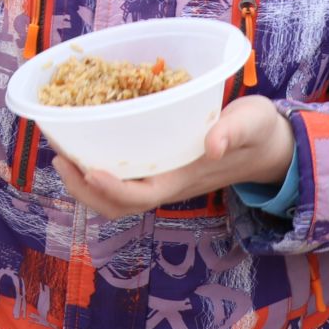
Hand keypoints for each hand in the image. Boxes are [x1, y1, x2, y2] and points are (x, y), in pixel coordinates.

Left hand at [54, 95, 294, 220]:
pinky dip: (96, 169)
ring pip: (115, 197)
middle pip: (118, 205)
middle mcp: (168, 184)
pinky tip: (82, 146)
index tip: (88, 169)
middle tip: (60, 159)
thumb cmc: (259, 132)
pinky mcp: (158, 169)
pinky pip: (122, 179)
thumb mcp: (252, 123)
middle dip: (85, 190)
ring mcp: (162, 179)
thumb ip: (234, 131)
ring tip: (61, 156)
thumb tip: (212, 145)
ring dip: (84, 183)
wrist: (268, 146)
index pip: (143, 196)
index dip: (113, 189)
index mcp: (186, 177)